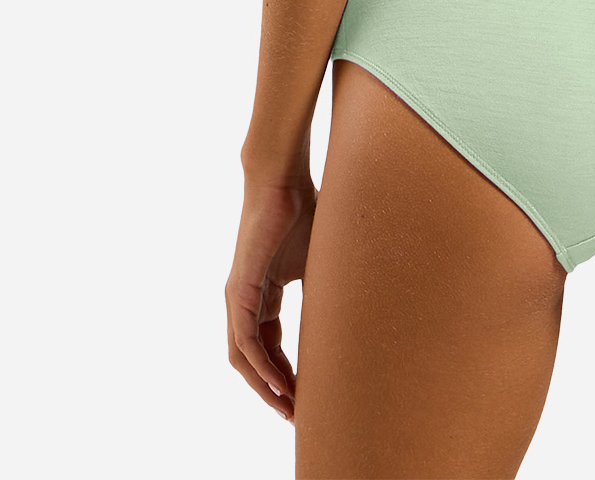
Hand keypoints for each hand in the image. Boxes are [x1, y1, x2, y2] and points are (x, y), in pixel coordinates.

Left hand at [226, 173, 316, 422]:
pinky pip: (244, 342)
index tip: (306, 395)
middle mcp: (244, 300)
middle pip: (253, 360)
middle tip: (298, 415)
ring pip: (244, 358)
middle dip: (275, 390)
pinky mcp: (238, 291)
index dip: (286, 374)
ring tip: (288, 409)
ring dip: (265, 388)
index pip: (270, 346)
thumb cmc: (303, 210)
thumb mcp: (318, 261)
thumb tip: (356, 304)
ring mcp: (238, 297)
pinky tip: (278, 384)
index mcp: (262, 295)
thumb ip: (325, 287)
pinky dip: (260, 367)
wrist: (284, 180)